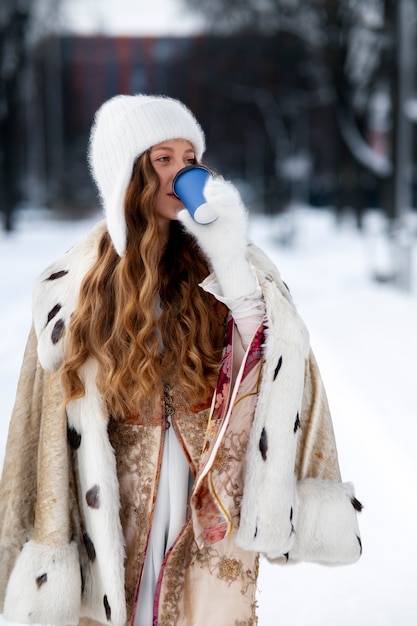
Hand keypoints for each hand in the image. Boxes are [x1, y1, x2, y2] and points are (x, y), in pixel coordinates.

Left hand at [178, 176, 256, 297]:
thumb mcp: (200, 231)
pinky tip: (214, 203)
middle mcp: (235, 211)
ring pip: (231, 200)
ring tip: (207, 193)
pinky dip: (223, 206)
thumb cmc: (215, 245)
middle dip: (218, 187)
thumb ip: (191, 222)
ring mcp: (239, 217)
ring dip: (219, 194)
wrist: (224, 260)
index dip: (217, 185)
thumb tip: (180, 212)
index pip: (225, 192)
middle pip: (229, 193)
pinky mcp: (240, 224)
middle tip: (205, 187)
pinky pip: (233, 211)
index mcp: (228, 210)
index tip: (205, 183)